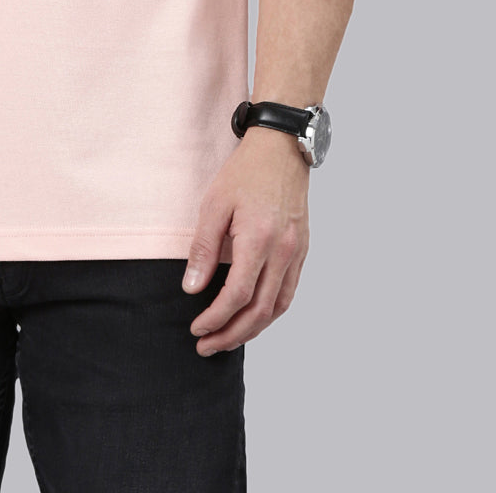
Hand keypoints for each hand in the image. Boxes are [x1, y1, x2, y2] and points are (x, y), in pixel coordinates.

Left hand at [181, 126, 310, 354]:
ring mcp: (297, 253)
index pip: (237, 295)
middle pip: (259, 311)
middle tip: (206, 346)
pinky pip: (289, 292)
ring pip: (278, 308)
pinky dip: (271, 312)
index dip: (215, 318)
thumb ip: (203, 249)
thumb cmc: (245, 172)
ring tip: (227, 338)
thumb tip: (192, 289)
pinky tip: (253, 316)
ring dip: (252, 329)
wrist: (281, 148)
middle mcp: (283, 252)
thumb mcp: (214, 204)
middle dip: (231, 334)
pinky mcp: (303, 250)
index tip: (196, 328)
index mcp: (259, 240)